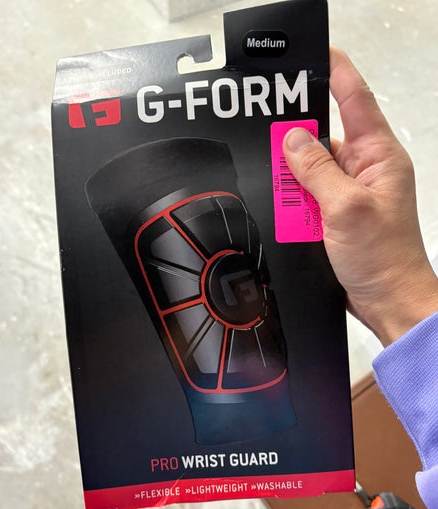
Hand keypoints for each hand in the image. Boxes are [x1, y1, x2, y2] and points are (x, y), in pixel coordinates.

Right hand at [282, 47, 437, 345]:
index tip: (316, 54)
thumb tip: (292, 139)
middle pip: (323, 138)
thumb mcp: (346, 207)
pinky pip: (308, 197)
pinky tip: (289, 216)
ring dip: (294, 184)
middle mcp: (365, 169)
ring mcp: (349, 193)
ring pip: (310, 170)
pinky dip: (296, 204)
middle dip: (297, 144)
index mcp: (379, 155)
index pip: (356, 100)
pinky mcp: (337, 214)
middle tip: (273, 150)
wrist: (389, 300)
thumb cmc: (383, 256)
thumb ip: (316, 170)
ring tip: (288, 200)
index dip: (336, 73)